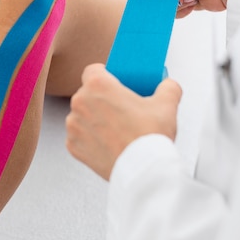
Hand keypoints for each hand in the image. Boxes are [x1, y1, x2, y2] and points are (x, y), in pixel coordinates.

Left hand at [65, 64, 181, 179]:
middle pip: (88, 93)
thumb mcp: (167, 103)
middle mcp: (80, 102)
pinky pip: (79, 136)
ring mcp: (74, 125)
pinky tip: (108, 142)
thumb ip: (167, 87)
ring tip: (116, 128)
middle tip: (121, 108)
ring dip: (94, 118)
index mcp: (98, 85)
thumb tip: (167, 85)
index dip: (104, 75)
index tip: (114, 82)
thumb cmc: (150, 136)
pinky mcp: (72, 145)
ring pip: (82, 115)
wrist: (143, 170)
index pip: (93, 70)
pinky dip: (90, 138)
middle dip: (102, 99)